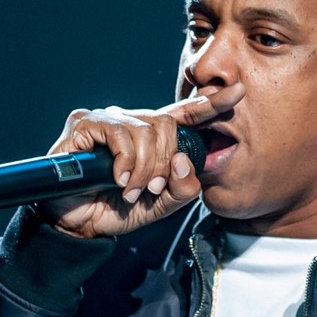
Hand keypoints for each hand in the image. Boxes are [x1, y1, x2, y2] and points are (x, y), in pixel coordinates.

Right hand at [34, 83, 244, 238]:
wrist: (77, 224)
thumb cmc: (116, 209)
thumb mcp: (159, 205)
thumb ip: (182, 189)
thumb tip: (184, 163)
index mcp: (152, 137)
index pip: (186, 114)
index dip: (212, 103)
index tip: (239, 92)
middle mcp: (131, 121)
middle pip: (166, 125)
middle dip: (164, 163)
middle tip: (152, 189)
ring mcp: (107, 119)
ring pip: (144, 131)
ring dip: (144, 168)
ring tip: (130, 190)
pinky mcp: (84, 123)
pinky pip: (118, 133)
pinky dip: (124, 161)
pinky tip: (118, 179)